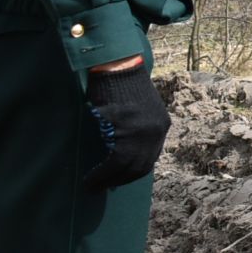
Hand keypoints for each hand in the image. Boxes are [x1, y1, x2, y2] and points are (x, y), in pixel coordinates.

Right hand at [83, 61, 169, 190]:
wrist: (116, 64)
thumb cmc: (119, 84)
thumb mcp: (135, 109)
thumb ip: (134, 129)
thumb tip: (118, 152)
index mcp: (161, 125)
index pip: (150, 158)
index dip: (133, 172)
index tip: (119, 181)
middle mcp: (157, 131)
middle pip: (141, 166)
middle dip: (121, 180)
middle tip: (103, 188)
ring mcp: (143, 131)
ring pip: (127, 166)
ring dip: (108, 180)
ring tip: (92, 186)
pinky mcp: (127, 130)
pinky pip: (115, 160)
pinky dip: (101, 173)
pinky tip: (90, 179)